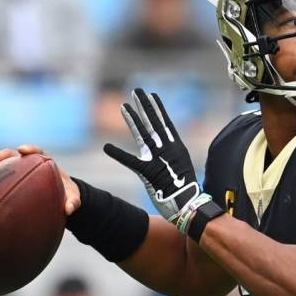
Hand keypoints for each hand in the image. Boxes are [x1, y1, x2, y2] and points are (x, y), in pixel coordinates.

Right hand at [0, 145, 80, 214]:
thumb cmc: (64, 194)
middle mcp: (25, 163)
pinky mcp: (4, 179)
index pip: (37, 151)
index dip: (30, 149)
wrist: (55, 197)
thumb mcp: (72, 197)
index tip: (22, 151)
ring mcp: (13, 170)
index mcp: (43, 162)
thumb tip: (69, 209)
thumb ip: (73, 201)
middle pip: (8, 155)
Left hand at [104, 89, 207, 229]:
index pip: (165, 122)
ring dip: (133, 120)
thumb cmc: (186, 190)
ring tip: (124, 106)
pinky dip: (118, 154)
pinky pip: (130, 161)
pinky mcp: (148, 172)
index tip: (151, 95)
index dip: (157, 108)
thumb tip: (168, 152)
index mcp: (176, 147)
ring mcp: (158, 159)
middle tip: (136, 91)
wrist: (189, 205)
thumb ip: (173, 157)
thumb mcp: (182, 168)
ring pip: (143, 135)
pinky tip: (106, 147)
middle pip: (154, 122)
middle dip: (145, 106)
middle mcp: (168, 149)